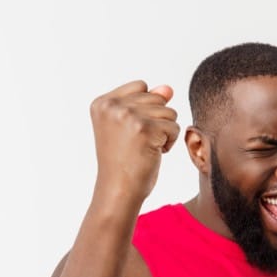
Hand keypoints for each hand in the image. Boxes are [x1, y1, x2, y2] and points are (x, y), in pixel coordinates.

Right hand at [89, 80, 180, 204]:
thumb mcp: (131, 127)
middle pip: (156, 98)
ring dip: (164, 131)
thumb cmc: (124, 162)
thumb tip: (168, 89)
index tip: (131, 131)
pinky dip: (170, 142)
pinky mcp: (144, 128)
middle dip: (156, 120)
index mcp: (102, 102)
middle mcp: (112, 105)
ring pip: (168, 111)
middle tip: (138, 143)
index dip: (145, 109)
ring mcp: (127, 115)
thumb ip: (147, 103)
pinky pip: (174, 126)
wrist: (118, 190)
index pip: (140, 86)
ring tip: (146, 147)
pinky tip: (154, 153)